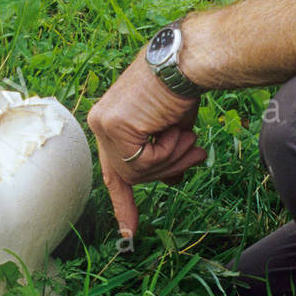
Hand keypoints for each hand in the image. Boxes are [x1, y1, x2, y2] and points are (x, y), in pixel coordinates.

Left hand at [86, 48, 206, 239]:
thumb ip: (163, 155)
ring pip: (138, 173)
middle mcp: (99, 124)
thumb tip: (171, 181)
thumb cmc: (183, 89)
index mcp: (109, 124)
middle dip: (167, 169)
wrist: (187, 62)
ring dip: (171, 158)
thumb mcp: (171, 130)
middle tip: (195, 151)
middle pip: (131, 176)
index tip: (128, 233)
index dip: (123, 203)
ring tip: (187, 134)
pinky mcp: (113, 126)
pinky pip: (143, 163)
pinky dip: (167, 151)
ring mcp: (103, 125)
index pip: (112, 172)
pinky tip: (175, 128)